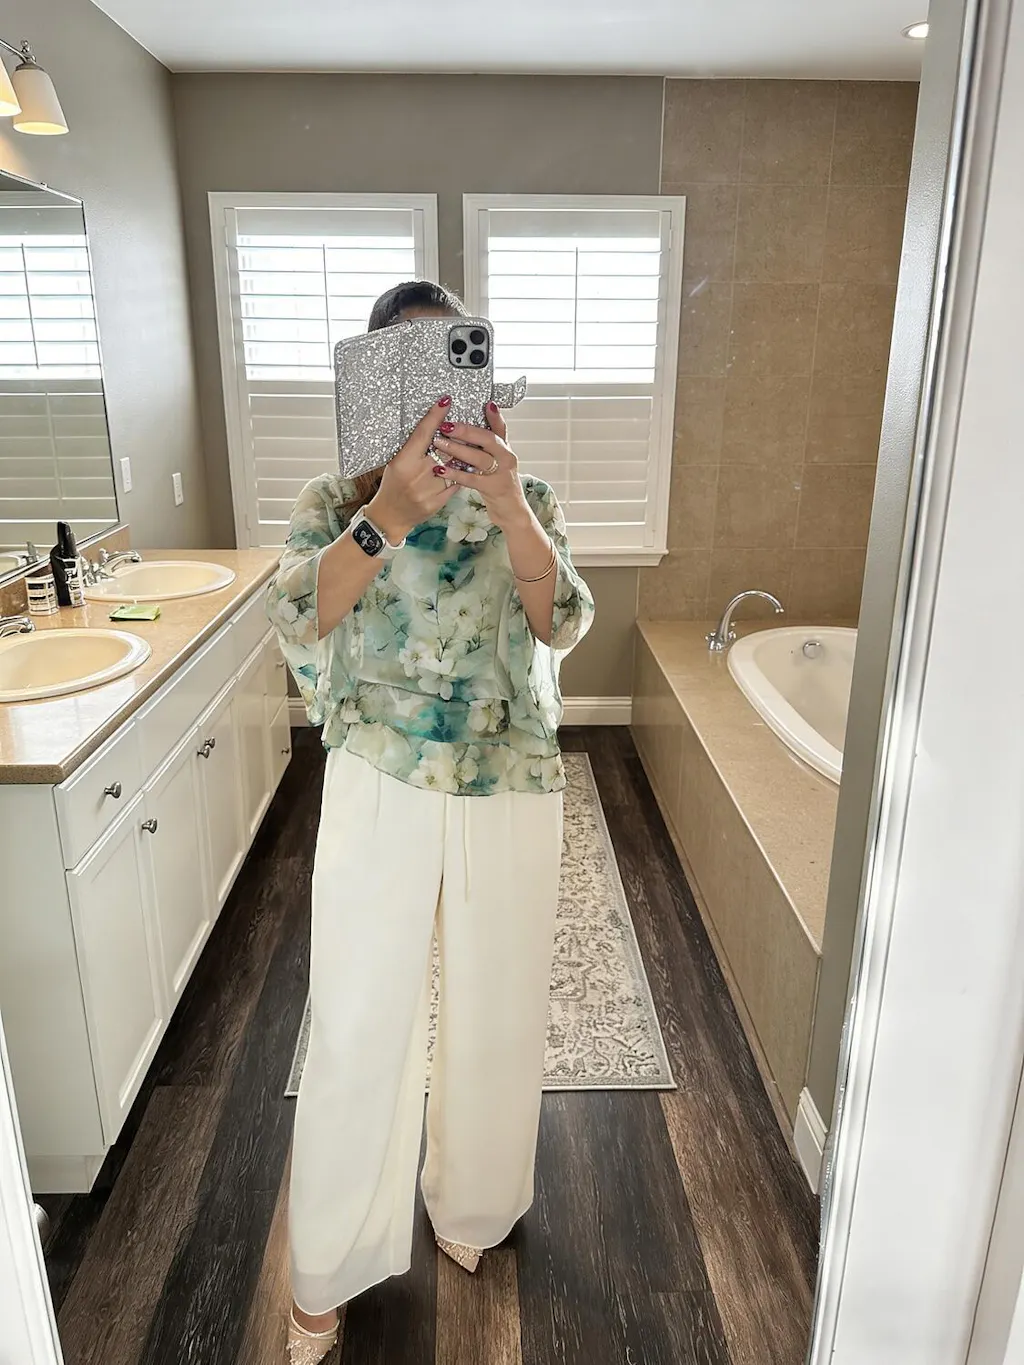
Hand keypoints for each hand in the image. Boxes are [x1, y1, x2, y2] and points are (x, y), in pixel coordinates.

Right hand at [368, 398, 458, 541]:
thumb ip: (413, 449)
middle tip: (464, 427)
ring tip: (469, 448)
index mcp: (403, 461)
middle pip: (443, 449)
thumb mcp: (396, 463)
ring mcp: (427, 490)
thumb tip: (433, 428)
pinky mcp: (436, 503)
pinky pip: (456, 484)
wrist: (389, 516)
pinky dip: (461, 475)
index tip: (446, 402)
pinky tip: (464, 469)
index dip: (435, 416)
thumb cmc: (392, 485)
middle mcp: (416, 475)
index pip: (423, 433)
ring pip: (453, 467)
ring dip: (462, 457)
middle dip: (455, 438)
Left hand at [431, 405, 530, 530]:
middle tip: (447, 425)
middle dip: (466, 431)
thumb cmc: (500, 483)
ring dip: (457, 449)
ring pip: (479, 457)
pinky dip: (456, 473)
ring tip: (440, 443)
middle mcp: (506, 458)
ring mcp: (501, 473)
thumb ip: (489, 442)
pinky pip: (472, 478)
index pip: (500, 428)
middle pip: (487, 439)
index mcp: (505, 448)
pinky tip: (443, 469)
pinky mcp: (493, 488)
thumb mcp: (498, 460)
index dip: (494, 416)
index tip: (485, 404)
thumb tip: (483, 419)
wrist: (511, 510)